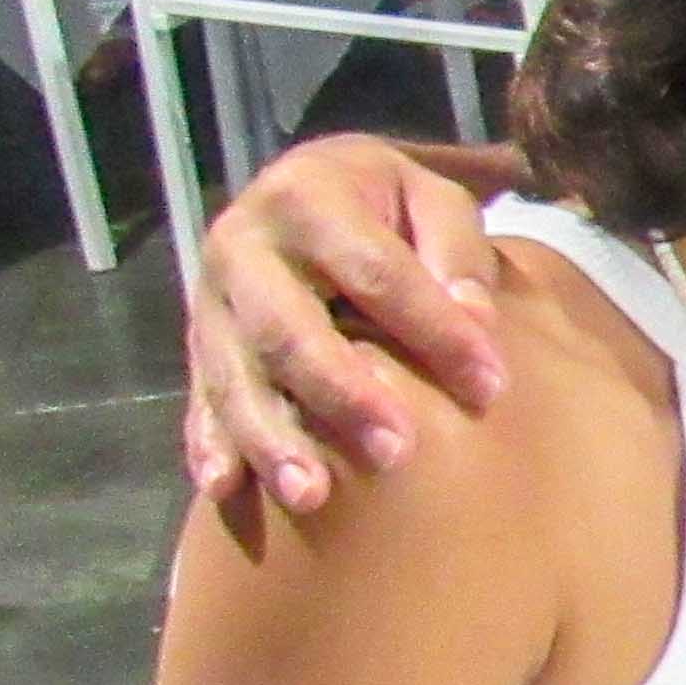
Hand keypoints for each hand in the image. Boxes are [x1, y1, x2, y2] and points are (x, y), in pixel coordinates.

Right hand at [185, 137, 510, 512]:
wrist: (303, 188)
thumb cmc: (385, 204)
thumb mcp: (430, 195)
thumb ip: (457, 248)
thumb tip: (475, 319)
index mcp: (307, 194)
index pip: (376, 271)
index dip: (433, 328)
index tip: (489, 386)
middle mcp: (244, 245)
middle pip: (288, 328)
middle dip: (341, 393)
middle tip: (395, 453)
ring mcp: (211, 299)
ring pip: (233, 374)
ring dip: (271, 439)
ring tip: (311, 496)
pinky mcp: (197, 343)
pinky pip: (198, 397)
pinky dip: (209, 444)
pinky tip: (227, 488)